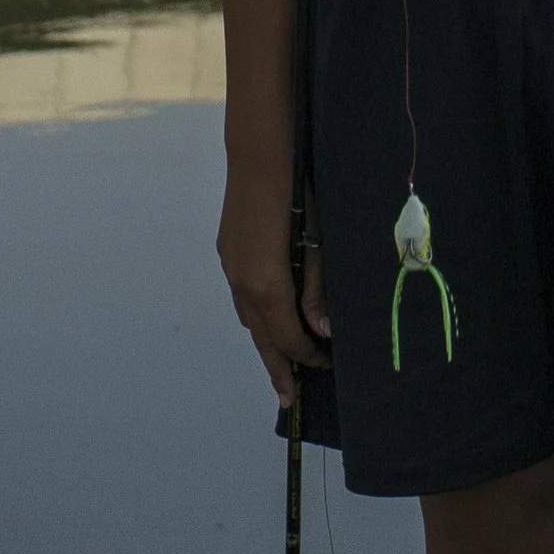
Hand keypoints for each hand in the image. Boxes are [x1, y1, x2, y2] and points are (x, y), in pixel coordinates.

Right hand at [217, 169, 329, 407]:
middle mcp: (242, 282)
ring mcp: (230, 266)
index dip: (308, 356)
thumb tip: (323, 332)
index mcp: (267, 285)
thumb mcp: (317, 244)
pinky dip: (257, 316)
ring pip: (249, 318)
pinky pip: (242, 297)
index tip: (326, 365)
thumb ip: (316, 292)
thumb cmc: (298, 194)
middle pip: (262, 338)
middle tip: (288, 399)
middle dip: (278, 368)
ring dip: (266, 342)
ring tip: (281, 363)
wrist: (259, 154)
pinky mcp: (228, 251)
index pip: (289, 337)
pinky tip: (268, 317)